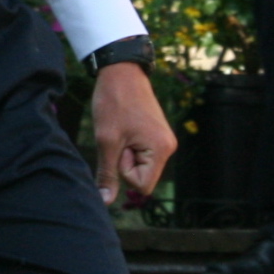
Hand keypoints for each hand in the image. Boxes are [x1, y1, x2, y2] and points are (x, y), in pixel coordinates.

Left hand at [90, 62, 175, 204]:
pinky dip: (128, 144)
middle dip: (124, 160)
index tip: (120, 146)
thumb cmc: (113, 103)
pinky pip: (140, 153)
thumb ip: (107, 173)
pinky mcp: (156, 135)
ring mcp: (164, 141)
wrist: (121, 72)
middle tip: (120, 134)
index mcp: (162, 150)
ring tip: (122, 128)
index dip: (124, 170)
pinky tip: (124, 127)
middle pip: (141, 176)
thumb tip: (105, 201)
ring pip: (139, 164)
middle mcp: (168, 148)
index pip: (142, 186)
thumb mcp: (106, 140)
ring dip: (124, 151)